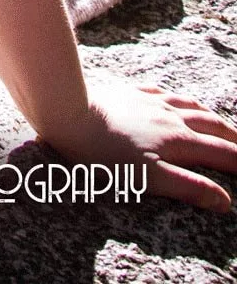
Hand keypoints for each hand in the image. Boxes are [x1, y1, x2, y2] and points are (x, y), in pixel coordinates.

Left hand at [40, 73, 236, 213]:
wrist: (70, 112)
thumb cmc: (106, 154)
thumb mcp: (149, 178)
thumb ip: (188, 187)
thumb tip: (224, 200)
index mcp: (178, 140)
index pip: (220, 151)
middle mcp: (169, 116)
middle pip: (210, 123)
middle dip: (231, 135)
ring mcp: (149, 100)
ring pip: (188, 104)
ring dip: (208, 114)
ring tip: (217, 121)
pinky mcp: (129, 92)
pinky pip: (161, 92)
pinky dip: (176, 98)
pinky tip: (171, 98)